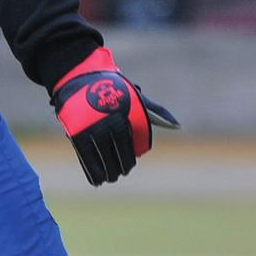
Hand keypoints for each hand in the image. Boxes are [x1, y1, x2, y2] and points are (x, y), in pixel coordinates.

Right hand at [50, 47, 177, 185]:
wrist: (77, 75)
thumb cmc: (111, 88)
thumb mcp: (134, 95)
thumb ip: (155, 111)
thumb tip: (178, 125)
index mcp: (130, 109)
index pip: (138, 137)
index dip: (136, 150)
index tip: (134, 158)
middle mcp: (114, 119)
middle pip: (122, 150)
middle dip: (123, 164)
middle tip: (122, 172)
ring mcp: (95, 126)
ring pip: (106, 156)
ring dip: (110, 171)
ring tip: (111, 177)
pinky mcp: (79, 132)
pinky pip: (88, 157)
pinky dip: (93, 171)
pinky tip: (97, 180)